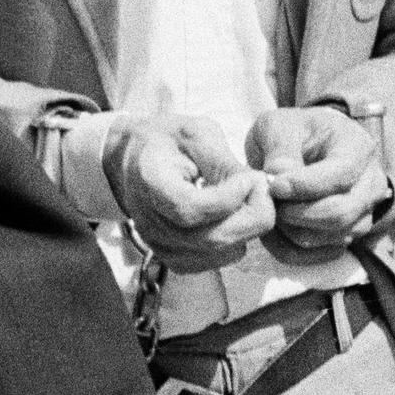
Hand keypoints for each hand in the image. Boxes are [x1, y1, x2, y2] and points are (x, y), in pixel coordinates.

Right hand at [101, 116, 276, 272]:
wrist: (133, 159)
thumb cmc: (168, 141)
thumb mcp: (197, 134)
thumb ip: (225, 163)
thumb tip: (257, 188)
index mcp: (151, 183)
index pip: (191, 208)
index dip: (229, 198)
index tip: (251, 177)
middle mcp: (151, 223)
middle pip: (212, 238)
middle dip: (251, 214)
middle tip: (261, 187)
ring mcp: (160, 246)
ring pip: (220, 252)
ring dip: (246, 227)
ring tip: (247, 197)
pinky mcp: (174, 258)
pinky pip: (217, 261)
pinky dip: (235, 240)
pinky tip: (233, 215)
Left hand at [247, 106, 389, 262]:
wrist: (301, 147)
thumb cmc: (293, 133)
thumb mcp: (279, 126)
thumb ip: (281, 149)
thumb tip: (280, 177)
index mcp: (358, 147)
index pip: (340, 176)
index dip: (305, 186)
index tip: (274, 186)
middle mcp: (371, 182)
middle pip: (341, 214)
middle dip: (299, 214)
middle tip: (273, 203)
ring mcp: (364, 210)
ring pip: (334, 238)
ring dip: (295, 232)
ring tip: (275, 210)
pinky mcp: (350, 233)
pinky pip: (324, 253)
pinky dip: (296, 247)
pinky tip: (280, 227)